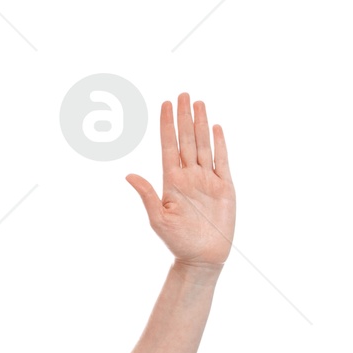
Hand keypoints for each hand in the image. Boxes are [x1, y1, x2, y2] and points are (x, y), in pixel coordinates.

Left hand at [125, 93, 233, 268]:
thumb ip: (147, 195)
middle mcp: (189, 176)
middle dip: (184, 117)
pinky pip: (222, 160)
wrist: (202, 258)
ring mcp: (207, 180)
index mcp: (172, 181)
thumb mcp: (158, 219)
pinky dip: (219, 143)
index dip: (167, 125)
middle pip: (186, 140)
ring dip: (200, 124)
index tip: (165, 104)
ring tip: (198, 102)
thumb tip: (129, 175)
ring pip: (203, 144)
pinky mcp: (224, 186)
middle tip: (182, 94)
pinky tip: (216, 127)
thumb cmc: (177, 242)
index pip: (169, 146)